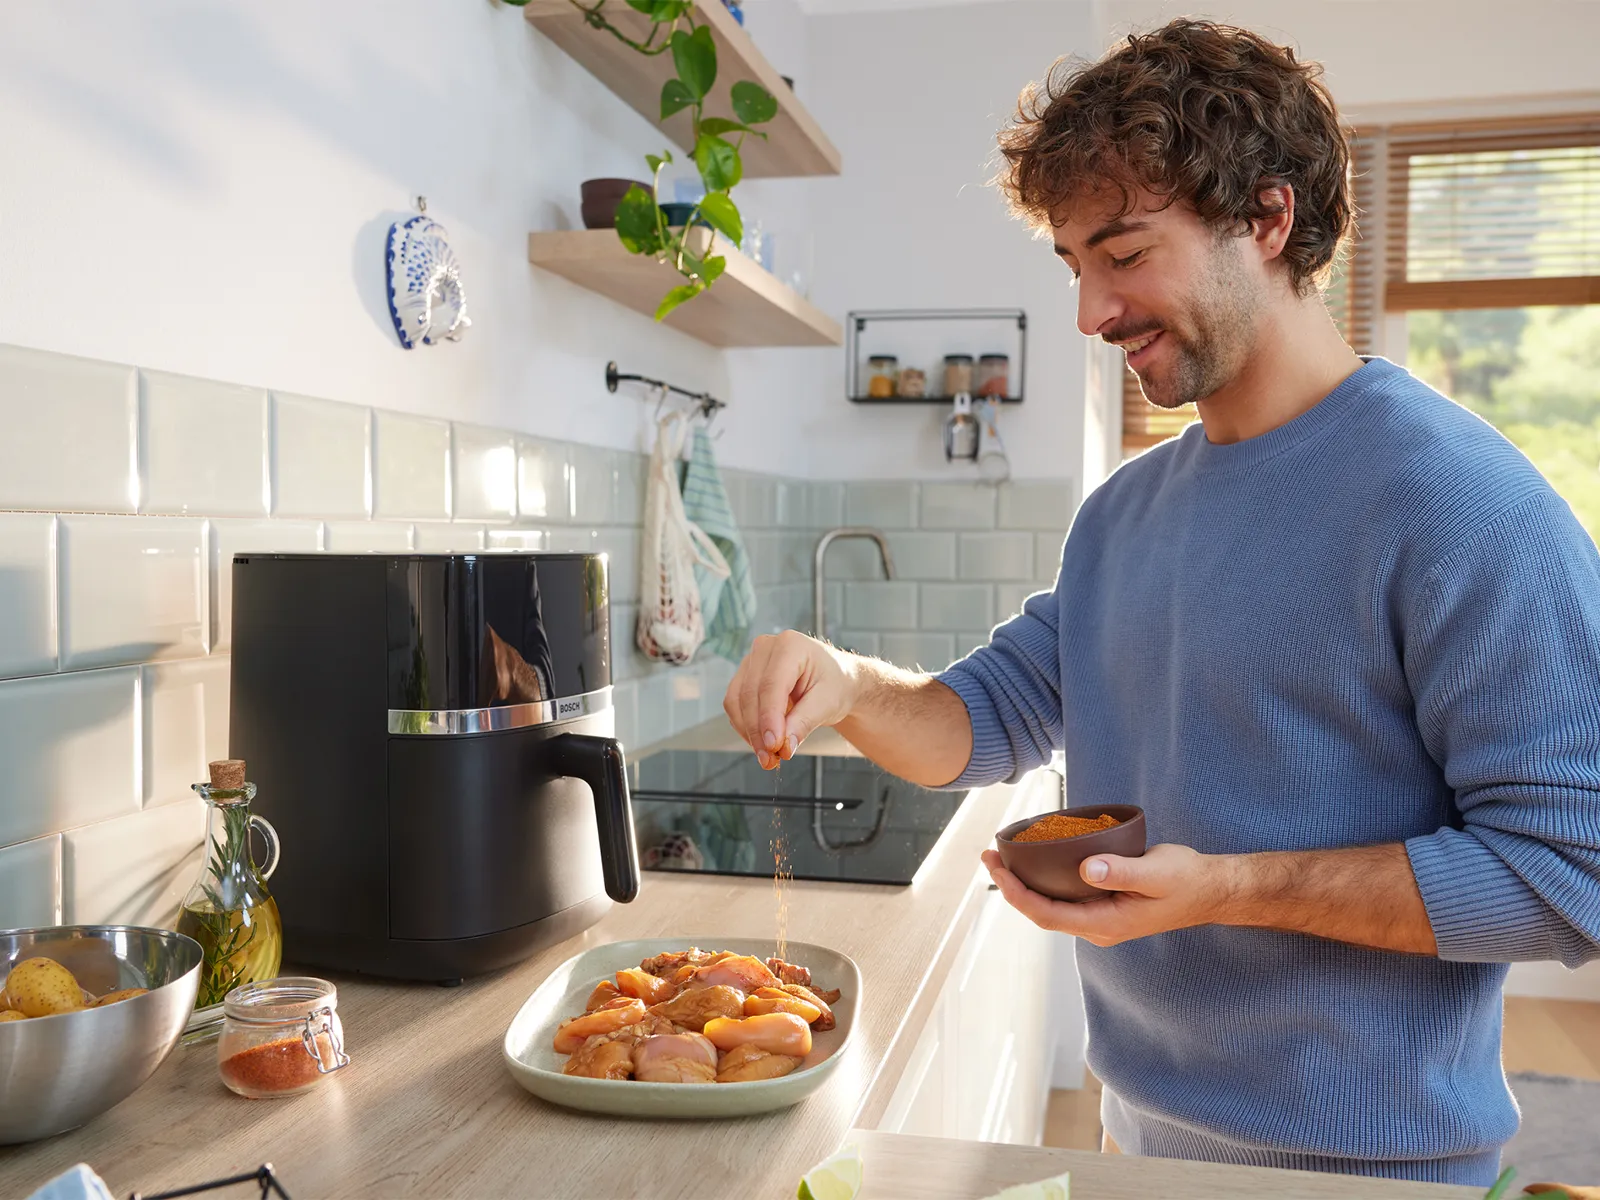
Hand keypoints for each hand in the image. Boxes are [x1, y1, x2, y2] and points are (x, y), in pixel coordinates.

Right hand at [723, 631, 857, 769]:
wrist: (837, 680)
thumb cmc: (835, 684)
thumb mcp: (828, 703)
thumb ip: (804, 723)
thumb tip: (783, 746)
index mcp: (790, 645)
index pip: (771, 685)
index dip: (769, 718)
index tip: (772, 746)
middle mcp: (766, 648)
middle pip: (751, 694)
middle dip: (758, 731)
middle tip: (771, 759)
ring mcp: (752, 661)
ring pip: (737, 701)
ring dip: (749, 733)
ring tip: (769, 756)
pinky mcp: (744, 676)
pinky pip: (735, 705)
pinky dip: (746, 727)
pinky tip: (762, 742)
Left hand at [980, 844, 1235, 946]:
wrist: (1210, 890)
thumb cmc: (1186, 879)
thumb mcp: (1157, 872)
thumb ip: (1122, 872)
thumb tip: (1086, 869)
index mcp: (1105, 924)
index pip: (1046, 914)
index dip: (1015, 893)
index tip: (997, 868)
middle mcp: (1097, 928)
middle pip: (1041, 912)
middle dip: (1010, 886)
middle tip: (989, 855)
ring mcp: (1099, 920)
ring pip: (1050, 906)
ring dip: (1024, 884)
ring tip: (1002, 856)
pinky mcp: (1103, 907)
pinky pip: (1064, 898)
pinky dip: (1043, 881)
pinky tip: (1035, 861)